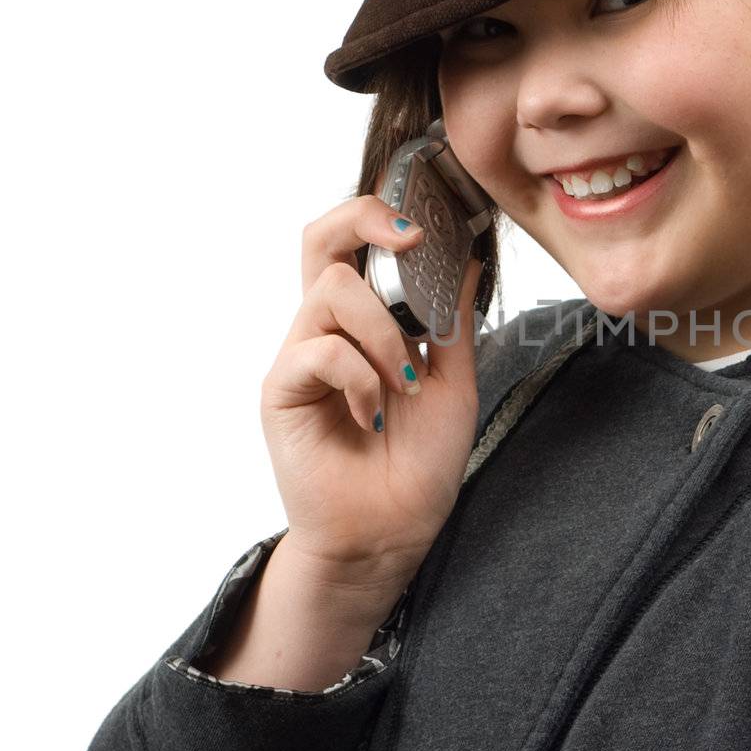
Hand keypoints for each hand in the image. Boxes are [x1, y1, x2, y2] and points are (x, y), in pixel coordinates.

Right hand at [258, 193, 485, 621]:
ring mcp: (300, 358)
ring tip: (405, 384)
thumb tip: (469, 259)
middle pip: (318, 240)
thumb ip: (453, 323)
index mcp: (364, 325)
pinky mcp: (282, 391)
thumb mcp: (454, 383)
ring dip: (383, 333)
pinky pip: (319, 351)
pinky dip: (360, 379)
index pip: (354, 246)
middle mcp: (325, 331)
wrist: (391, 533)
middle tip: (409, 239)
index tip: (428, 226)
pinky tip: (375, 417)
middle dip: (363, 220)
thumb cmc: (417, 466)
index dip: (380, 217)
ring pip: (332, 290)